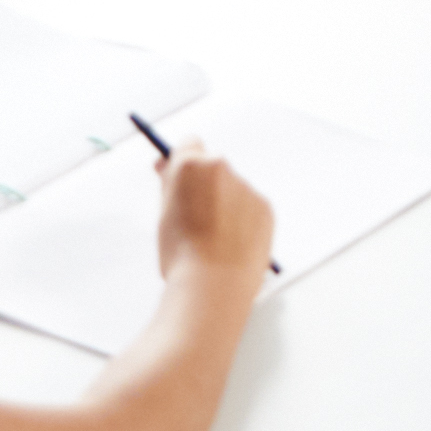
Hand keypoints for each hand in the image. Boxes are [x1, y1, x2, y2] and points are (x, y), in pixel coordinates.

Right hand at [154, 147, 276, 287]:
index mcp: (192, 165)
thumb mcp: (164, 214)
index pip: (189, 144)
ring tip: (213, 241)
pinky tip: (232, 245)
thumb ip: (169, 185)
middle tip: (195, 216)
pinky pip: (250, 208)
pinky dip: (242, 221)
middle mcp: (222, 169)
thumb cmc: (180, 255)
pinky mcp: (265, 208)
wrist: (212, 287)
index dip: (183, 160)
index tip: (179, 177)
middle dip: (205, 185)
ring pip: (233, 190)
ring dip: (225, 205)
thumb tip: (166, 164)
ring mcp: (247, 187)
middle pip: (213, 167)